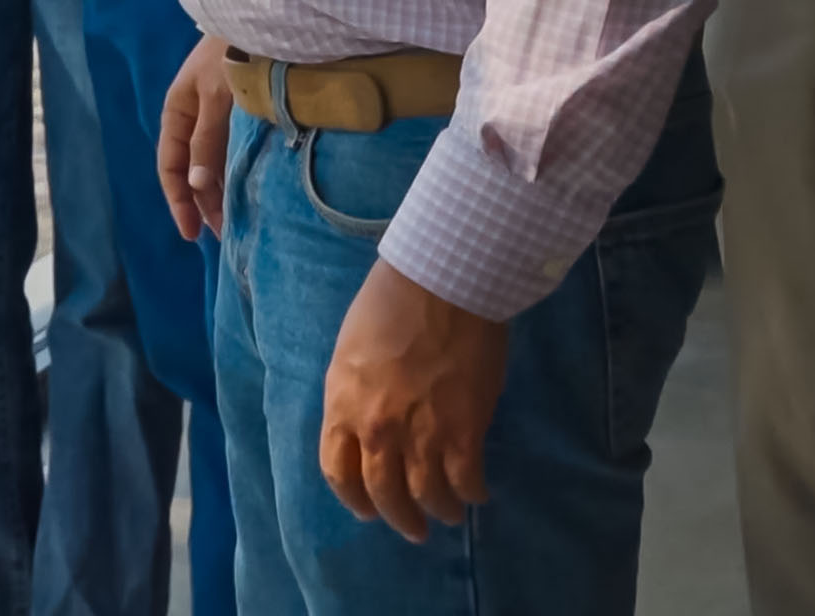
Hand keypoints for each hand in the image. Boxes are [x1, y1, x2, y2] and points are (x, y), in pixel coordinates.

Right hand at [158, 33, 232, 239]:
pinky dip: (235, 172)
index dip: (179, 201)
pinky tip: (246, 188)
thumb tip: (197, 186)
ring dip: (220, 191)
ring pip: (212, 163)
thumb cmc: (233, 51)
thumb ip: (207, 140)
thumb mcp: (216, 96)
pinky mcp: (241, 112)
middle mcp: (194, 116)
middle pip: (192, 169)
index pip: (170, 166)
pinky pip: (231, 151)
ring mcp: (217, 115)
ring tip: (235, 220)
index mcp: (177, 111)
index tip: (193, 233)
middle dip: (203, 203)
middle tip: (223, 234)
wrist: (264, 15)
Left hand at [320, 260, 507, 541]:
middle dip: (398, 518)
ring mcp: (421, 434)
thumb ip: (356, 394)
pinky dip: (471, 494)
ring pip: (426, 496)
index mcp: (342, 404)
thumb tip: (366, 422)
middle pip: (382, 494)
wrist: (440, 284)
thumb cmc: (391, 302)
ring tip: (447, 515)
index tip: (367, 508)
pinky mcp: (464, 432)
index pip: (337, 471)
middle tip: (411, 529)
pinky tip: (477, 494)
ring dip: (437, 512)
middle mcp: (376, 429)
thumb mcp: (351, 351)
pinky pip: (465, 481)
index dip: (353, 498)